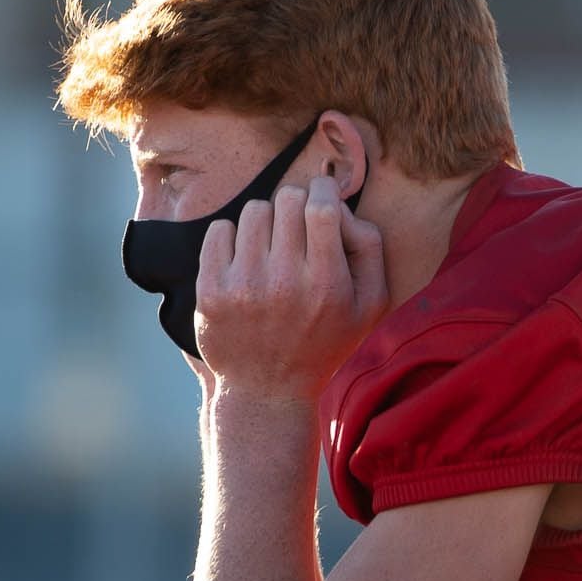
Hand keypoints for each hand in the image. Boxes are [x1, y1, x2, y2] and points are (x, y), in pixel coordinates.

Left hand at [194, 176, 388, 399]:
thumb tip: (341, 205)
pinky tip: (244, 257)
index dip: (322, 190)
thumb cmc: (325, 341)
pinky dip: (233, 235)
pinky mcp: (211, 291)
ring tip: (271, 246)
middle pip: (287, 199)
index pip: (321, 206)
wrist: (268, 390)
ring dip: (266, 220)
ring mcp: (242, 286)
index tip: (321, 195)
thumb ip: (369, 248)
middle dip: (296, 203)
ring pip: (253, 211)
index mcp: (326, 283)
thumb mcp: (370, 305)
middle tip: (297, 225)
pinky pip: (219, 230)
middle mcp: (283, 281)